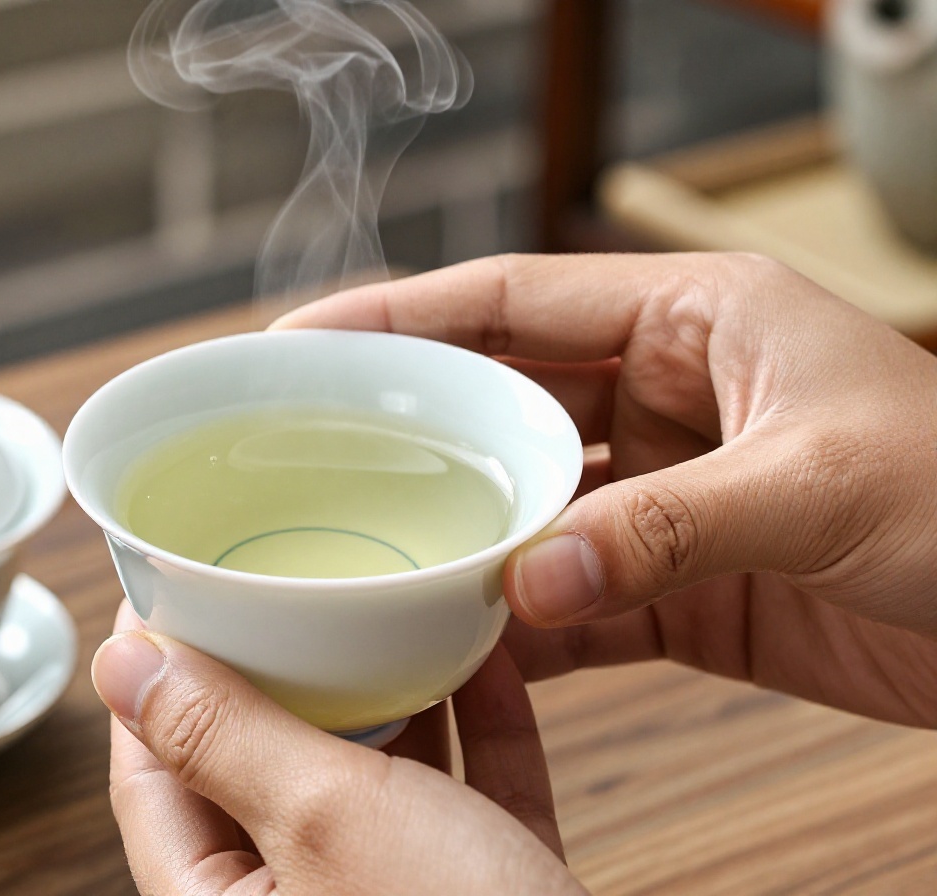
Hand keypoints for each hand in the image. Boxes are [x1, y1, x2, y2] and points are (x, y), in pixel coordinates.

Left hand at [92, 602, 585, 894]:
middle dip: (271, 672)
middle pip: (257, 768)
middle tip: (274, 579)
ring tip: (376, 602)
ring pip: (366, 779)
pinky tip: (479, 654)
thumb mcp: (323, 819)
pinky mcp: (482, 894)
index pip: (151, 777)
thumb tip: (121, 664)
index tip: (167, 591)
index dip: (153, 678)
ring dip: (379, 691)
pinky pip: (461, 794)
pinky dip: (468, 726)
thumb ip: (220, 738)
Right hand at [277, 252, 936, 726]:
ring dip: (462, 545)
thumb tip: (526, 583)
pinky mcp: (689, 586)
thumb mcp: (817, 487)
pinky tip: (463, 649)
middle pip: (502, 404)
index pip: (513, 301)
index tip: (302, 345)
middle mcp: (673, 396)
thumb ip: (662, 529)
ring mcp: (674, 495)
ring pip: (528, 510)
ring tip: (372, 568)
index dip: (399, 318)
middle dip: (411, 437)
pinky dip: (522, 630)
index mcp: (699, 319)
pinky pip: (577, 600)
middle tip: (307, 467)